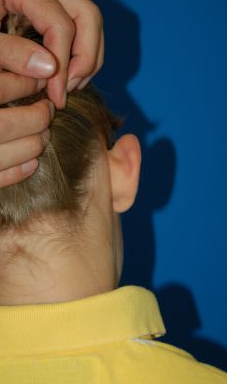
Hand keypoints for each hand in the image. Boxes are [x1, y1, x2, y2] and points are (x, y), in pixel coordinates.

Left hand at [0, 0, 103, 107]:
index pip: (61, 25)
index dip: (64, 65)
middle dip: (85, 58)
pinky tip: (67, 74)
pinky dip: (80, 53)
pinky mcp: (49, 10)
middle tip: (69, 89)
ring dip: (87, 57)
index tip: (58, 96)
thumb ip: (10, 51)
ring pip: (88, 22)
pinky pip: (79, 27)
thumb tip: (49, 70)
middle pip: (87, 16)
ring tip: (70, 86)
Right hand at [0, 71, 53, 187]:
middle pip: (5, 125)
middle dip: (37, 117)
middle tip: (49, 108)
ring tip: (44, 132)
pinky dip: (18, 171)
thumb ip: (5, 52)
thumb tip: (49, 64)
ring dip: (34, 144)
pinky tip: (32, 161)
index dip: (27, 84)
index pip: (0, 89)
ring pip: (3, 154)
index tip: (43, 81)